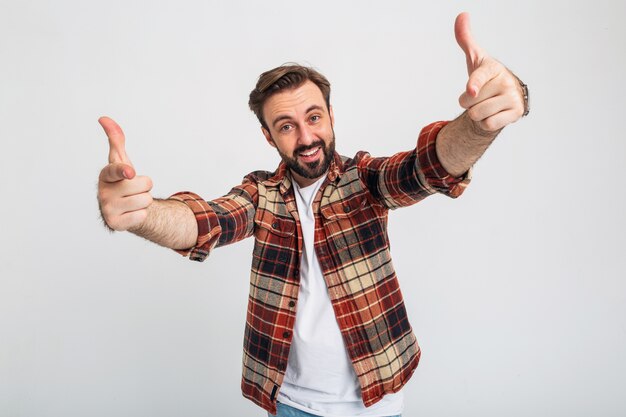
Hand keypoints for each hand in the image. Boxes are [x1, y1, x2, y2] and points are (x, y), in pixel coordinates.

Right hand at [97, 116, 152, 230]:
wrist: (124, 208)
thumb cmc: (122, 181)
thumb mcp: (121, 161)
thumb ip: (115, 139)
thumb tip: (104, 119)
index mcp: (105, 175)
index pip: (115, 170)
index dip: (124, 171)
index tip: (130, 172)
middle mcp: (103, 192)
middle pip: (142, 185)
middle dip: (145, 187)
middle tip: (134, 190)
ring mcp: (107, 209)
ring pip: (145, 200)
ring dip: (144, 201)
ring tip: (133, 201)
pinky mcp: (115, 224)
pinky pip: (142, 215)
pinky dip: (141, 214)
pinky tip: (131, 213)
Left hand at [455, 12, 525, 132]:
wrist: (504, 97)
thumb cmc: (486, 77)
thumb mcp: (475, 59)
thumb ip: (465, 39)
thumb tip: (462, 15)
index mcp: (492, 68)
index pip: (480, 77)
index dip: (474, 85)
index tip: (471, 91)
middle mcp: (505, 81)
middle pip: (470, 102)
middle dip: (468, 103)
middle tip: (479, 96)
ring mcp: (512, 98)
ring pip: (478, 115)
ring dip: (476, 114)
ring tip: (485, 105)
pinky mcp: (516, 113)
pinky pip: (488, 125)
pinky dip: (485, 123)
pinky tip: (493, 114)